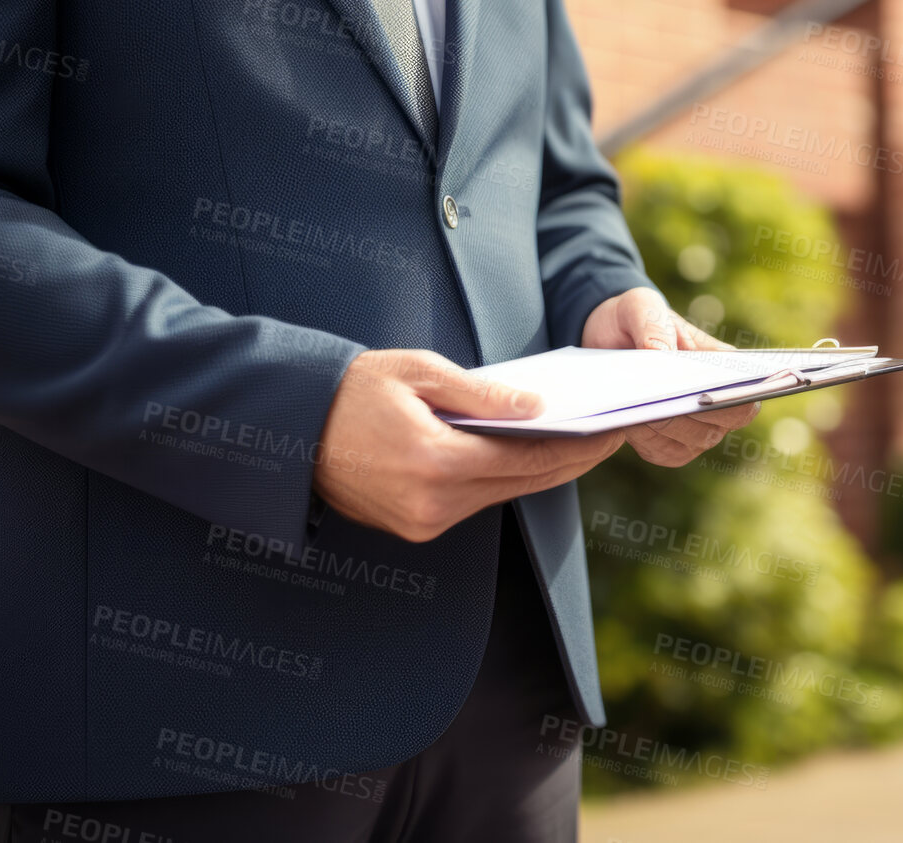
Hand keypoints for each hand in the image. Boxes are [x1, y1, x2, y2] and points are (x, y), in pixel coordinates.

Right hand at [313, 349, 625, 541]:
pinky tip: (525, 457)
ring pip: (500, 496)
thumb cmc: (354, 387)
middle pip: (522, 484)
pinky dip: (500, 480)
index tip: (610, 431)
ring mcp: (422, 523)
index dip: (576, 447)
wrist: (291, 427)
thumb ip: (484, 395)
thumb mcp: (421, 372)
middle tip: (607, 438)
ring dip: (537, 472)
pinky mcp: (414, 529)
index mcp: (435, 461)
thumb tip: (538, 409)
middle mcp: (432, 503)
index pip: (527, 458)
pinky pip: (473, 503)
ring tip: (576, 444)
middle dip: (568, 460)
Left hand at [582, 287, 759, 466]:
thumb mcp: (639, 306)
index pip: (748, 389)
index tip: (708, 392)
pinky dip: (646, 441)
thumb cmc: (634, 320)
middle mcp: (719, 402)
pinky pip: (664, 453)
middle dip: (690, 414)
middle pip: (722, 422)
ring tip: (635, 406)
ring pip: (692, 441)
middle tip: (657, 398)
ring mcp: (696, 428)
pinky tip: (629, 421)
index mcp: (725, 365)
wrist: (605, 341)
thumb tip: (663, 356)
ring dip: (664, 427)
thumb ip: (653, 325)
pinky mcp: (668, 446)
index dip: (737, 397)